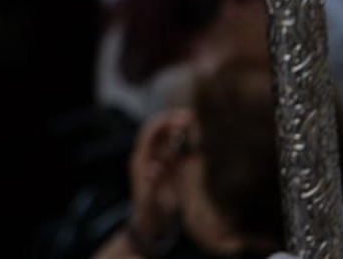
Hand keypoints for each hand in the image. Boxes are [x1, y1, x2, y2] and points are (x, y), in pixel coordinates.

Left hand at [126, 109, 191, 251]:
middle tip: (192, 117)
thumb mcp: (151, 201)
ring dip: (181, 130)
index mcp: (141, 160)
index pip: (150, 133)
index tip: (181, 118)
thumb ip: (152, 185)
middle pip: (159, 131)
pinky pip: (178, 151)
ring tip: (198, 124)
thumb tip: (154, 168)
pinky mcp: (170, 168)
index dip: (163, 122)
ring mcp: (160, 160)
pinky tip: (201, 143)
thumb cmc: (150, 214)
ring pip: (169, 139)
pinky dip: (188, 144)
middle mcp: (149, 156)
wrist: (152, 225)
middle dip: (173, 121)